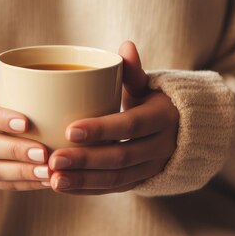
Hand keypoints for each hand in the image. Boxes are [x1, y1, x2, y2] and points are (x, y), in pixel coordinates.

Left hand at [47, 40, 178, 194]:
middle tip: (53, 160)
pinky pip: (113, 189)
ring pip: (116, 179)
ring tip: (52, 179)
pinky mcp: (140, 182)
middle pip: (120, 156)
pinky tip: (62, 187)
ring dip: (82, 181)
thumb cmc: (152, 101)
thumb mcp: (148, 85)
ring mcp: (151, 168)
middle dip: (85, 160)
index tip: (69, 130)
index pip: (129, 125)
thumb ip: (134, 70)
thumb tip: (126, 45)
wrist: (181, 131)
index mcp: (161, 117)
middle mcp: (160, 146)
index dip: (101, 129)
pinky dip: (87, 190)